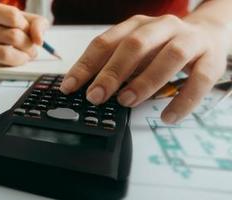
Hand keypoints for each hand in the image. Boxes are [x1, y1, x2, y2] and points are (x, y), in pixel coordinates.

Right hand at [0, 1, 49, 68]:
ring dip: (22, 57)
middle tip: (32, 48)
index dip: (26, 25)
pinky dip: (12, 64)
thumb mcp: (21, 17)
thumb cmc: (4, 25)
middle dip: (28, 44)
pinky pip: (0, 66)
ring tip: (26, 55)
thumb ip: (37, 23)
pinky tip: (13, 59)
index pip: (13, 16)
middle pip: (12, 36)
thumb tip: (39, 40)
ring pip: (4, 54)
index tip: (27, 30)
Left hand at [60, 14, 229, 123]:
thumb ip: (114, 66)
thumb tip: (87, 90)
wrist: (209, 34)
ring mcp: (189, 41)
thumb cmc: (164, 47)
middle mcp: (162, 28)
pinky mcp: (212, 59)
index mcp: (137, 25)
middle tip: (96, 96)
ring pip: (170, 56)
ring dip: (146, 81)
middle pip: (135, 45)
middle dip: (112, 72)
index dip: (86, 65)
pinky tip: (168, 116)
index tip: (70, 86)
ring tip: (127, 101)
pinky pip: (199, 80)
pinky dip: (183, 100)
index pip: (105, 42)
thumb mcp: (135, 52)